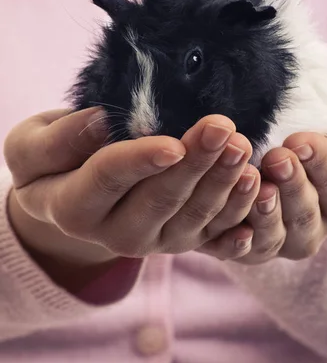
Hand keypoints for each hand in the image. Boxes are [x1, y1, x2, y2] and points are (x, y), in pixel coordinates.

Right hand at [4, 108, 260, 287]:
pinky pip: (216, 232)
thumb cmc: (50, 164)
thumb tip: (101, 121)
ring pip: (195, 216)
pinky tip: (260, 194)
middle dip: (195, 165)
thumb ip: (58, 141)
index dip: (141, 162)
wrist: (72, 196)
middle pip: (162, 199)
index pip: (109, 179)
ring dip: (224, 184)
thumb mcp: (31, 147)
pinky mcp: (184, 240)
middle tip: (224, 129)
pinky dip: (240, 214)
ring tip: (245, 149)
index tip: (173, 143)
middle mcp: (117, 233)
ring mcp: (155, 241)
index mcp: (75, 207)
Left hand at [200, 77, 326, 264]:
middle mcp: (310, 227)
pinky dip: (236, 243)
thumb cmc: (304, 118)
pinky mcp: (240, 248)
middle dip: (293, 187)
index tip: (299, 141)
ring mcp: (276, 241)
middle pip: (307, 216)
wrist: (251, 133)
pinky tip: (231, 228)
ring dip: (266, 214)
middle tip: (276, 158)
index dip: (324, 165)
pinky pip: (239, 252)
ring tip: (255, 184)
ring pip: (274, 238)